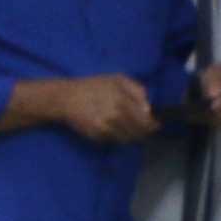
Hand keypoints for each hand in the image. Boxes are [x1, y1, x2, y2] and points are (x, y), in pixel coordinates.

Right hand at [12, 72, 163, 147]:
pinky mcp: (95, 137)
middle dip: (143, 133)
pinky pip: (112, 141)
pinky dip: (116, 137)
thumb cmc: (92, 86)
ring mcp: (104, 129)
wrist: (64, 99)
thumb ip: (137, 91)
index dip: (153, 125)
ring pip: (126, 139)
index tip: (156, 125)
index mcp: (122, 101)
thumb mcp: (118, 79)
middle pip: (137, 133)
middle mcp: (114, 117)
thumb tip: (147, 109)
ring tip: (130, 130)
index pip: (144, 120)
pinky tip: (114, 129)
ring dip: (131, 136)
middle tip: (145, 130)